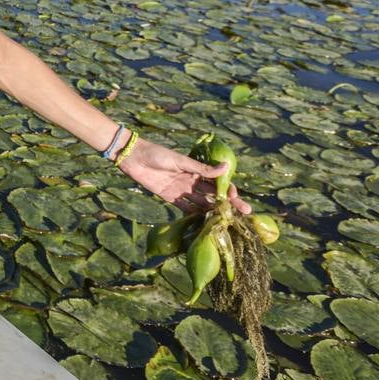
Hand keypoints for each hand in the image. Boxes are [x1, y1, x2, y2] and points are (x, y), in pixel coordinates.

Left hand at [117, 138, 250, 214]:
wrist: (134, 158)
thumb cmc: (158, 154)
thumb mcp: (181, 161)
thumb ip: (202, 168)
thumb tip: (226, 166)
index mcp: (196, 170)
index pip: (217, 181)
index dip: (229, 189)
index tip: (237, 198)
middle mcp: (191, 181)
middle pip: (213, 194)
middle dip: (228, 203)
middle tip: (245, 212)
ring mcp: (182, 190)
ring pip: (202, 202)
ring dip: (214, 211)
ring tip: (227, 222)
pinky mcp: (171, 198)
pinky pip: (186, 208)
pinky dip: (196, 216)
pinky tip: (206, 225)